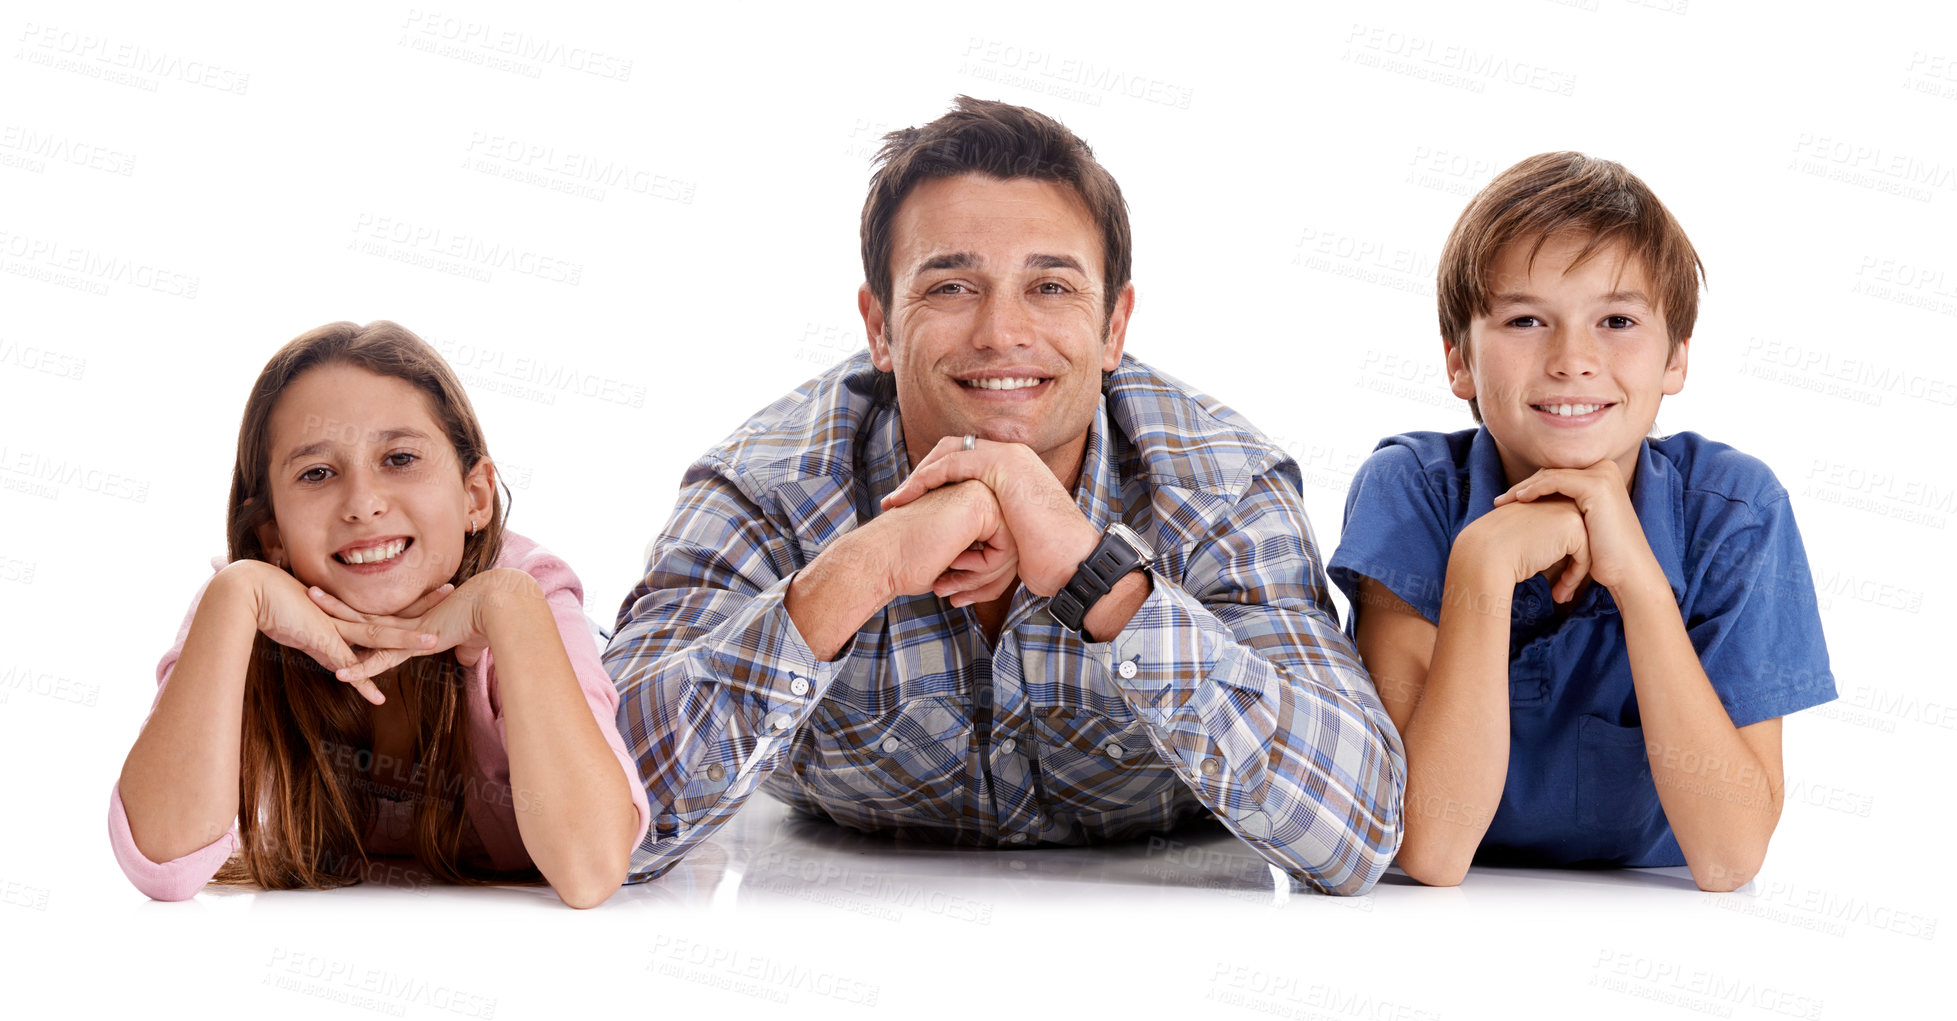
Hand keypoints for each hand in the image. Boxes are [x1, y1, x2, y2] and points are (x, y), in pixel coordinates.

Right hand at [238, 561, 439, 704]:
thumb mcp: (306, 626)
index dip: (411, 601)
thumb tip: (340, 662)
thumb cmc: (272, 603)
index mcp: (345, 613)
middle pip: (391, 612)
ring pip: (378, 634)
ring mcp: (335, 629)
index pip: (386, 606)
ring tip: (435, 642)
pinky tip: (378, 697)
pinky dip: (362, 682)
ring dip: (406, 639)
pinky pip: (347, 665)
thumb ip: (324, 643)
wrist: (247, 592)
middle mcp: (344, 618)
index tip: (434, 591)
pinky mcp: (320, 641)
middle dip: (423, 604)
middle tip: (452, 590)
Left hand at [308, 570, 537, 682]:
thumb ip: (466, 649)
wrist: (498, 604)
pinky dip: (362, 669)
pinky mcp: (417, 644)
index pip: (380, 616)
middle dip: (335, 603)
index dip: (358, 610)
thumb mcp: (474, 639)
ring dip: (335, 619)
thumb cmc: (490, 620)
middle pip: (363, 612)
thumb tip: (469, 657)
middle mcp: (407, 622)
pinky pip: (383, 659)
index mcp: (415, 620)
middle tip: (310, 590)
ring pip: (364, 627)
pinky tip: (341, 675)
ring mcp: (409, 631)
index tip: (339, 604)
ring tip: (310, 604)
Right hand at [867, 479, 1017, 606]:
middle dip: (987, 581)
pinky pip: (1006, 549)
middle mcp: (979, 491)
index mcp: (972, 501)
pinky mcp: (982, 505)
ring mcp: (981, 493)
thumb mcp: (955, 556)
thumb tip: (1014, 569)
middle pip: (1011, 547)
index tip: (960, 594)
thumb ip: (982, 553)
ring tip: (950, 585)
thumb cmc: (908, 563)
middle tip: (956, 596)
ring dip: (982, 579)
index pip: (1002, 546)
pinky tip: (952, 564)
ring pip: (1011, 550)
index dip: (985, 578)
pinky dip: (983, 570)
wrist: (880, 559)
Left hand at [881, 436, 1097, 595]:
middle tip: (896, 499)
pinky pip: (953, 463)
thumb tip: (972, 538)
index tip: (910, 501)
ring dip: (917, 476)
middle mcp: (1011, 456)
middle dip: (920, 474)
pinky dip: (927, 478)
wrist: (1073, 560)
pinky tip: (910, 496)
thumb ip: (993, 524)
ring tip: (896, 500)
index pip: (963, 460)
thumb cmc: (1048, 557)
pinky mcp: (1003, 464)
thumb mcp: (1013, 534)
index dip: (933, 477)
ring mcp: (1008, 456)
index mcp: (1013, 469)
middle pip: (951, 450)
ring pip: (947, 453)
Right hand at [1457, 496, 1591, 602]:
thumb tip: (1562, 553)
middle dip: (1574, 566)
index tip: (1555, 581)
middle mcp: (1560, 499)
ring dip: (1575, 575)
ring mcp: (1569, 510)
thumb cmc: (1499, 549)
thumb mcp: (1524, 533)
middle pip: (1581, 537)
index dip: (1562, 557)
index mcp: (1546, 497)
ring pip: (1587, 547)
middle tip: (1562, 590)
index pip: (1567, 530)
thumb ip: (1544, 534)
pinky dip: (1574, 578)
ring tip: (1561, 595)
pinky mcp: (1575, 527)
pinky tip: (1559, 593)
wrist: (1487, 553)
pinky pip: (1586, 557)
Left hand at [1492, 460, 1660, 593]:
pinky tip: (1518, 500)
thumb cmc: (1606, 555)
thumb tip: (1532, 505)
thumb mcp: (1582, 524)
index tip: (1506, 500)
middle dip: (1523, 486)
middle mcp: (1605, 469)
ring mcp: (1602, 475)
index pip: (1557, 473)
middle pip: (1552, 471)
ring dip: (1522, 488)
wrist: (1629, 572)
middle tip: (1499, 501)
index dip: (1530, 485)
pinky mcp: (1596, 485)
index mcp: (1602, 475)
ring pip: (1550, 474)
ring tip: (1502, 503)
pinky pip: (1555, 481)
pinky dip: (1534, 489)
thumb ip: (1565, 508)